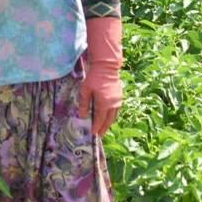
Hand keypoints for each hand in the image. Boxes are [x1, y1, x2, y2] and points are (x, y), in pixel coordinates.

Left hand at [78, 17, 123, 136]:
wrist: (107, 67)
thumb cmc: (94, 78)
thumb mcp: (85, 90)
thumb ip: (84, 104)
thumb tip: (82, 116)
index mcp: (104, 104)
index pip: (100, 120)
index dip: (96, 127)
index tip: (93, 134)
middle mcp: (113, 104)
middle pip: (109, 120)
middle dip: (104, 128)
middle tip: (99, 135)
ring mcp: (118, 101)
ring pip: (114, 116)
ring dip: (108, 123)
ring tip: (103, 128)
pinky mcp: (120, 96)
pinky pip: (116, 110)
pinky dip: (111, 116)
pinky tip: (107, 116)